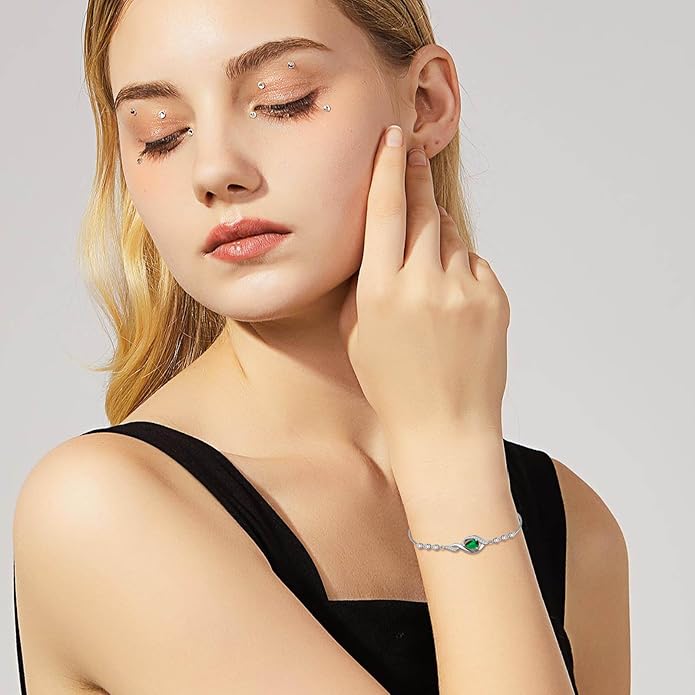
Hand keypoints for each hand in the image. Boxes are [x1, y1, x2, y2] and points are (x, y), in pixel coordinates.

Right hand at [338, 125, 509, 443]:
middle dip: (416, 180)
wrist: (446, 427)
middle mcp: (424, 285)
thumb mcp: (357, 333)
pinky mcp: (495, 300)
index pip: (385, 213)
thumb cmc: (391, 385)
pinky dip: (460, 271)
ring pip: (449, 237)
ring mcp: (465, 291)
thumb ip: (367, 281)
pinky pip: (473, 264)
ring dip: (436, 240)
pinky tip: (452, 305)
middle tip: (414, 157)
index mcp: (381, 293)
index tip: (393, 140)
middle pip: (422, 210)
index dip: (388, 170)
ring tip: (427, 279)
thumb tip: (385, 237)